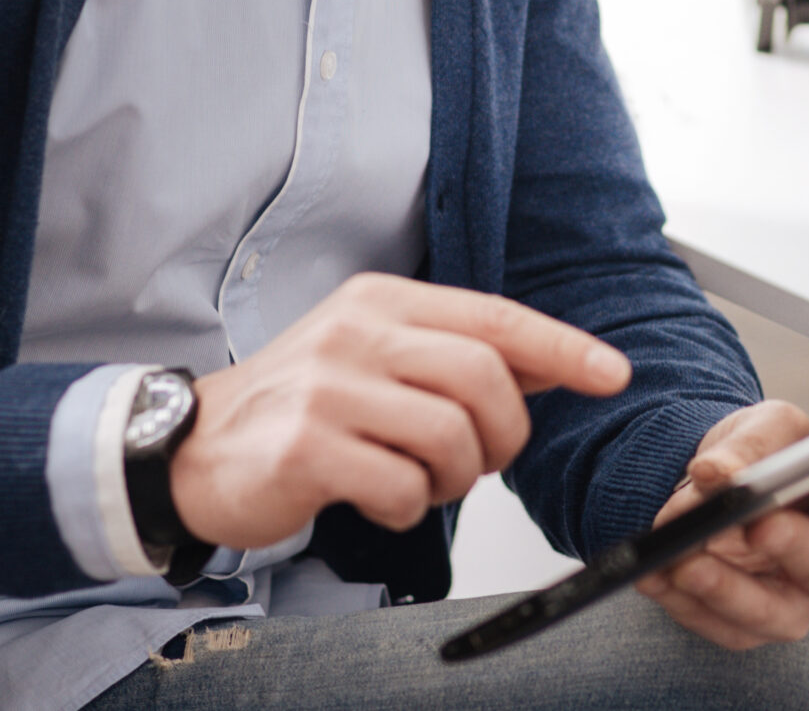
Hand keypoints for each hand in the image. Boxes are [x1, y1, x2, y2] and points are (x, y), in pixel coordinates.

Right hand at [169, 273, 630, 547]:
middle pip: (484, 378)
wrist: (196, 447)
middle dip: (503, 434)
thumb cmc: (301, 402)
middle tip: (480, 459)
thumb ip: (460, 355)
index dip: (563, 348)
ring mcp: (328, 388)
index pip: (495, 318)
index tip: (612, 373)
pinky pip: (399, 487)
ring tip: (421, 481)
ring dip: (454, 478)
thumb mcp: (379, 355)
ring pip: (450, 436)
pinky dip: (406, 507)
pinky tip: (381, 499)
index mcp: (384, 301)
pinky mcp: (306, 446)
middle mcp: (357, 333)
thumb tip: (557, 362)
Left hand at [637, 401, 808, 649]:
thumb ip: (754, 444)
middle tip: (762, 524)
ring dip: (724, 586)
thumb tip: (716, 474)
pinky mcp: (744, 629)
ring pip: (764, 611)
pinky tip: (654, 573)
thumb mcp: (769, 429)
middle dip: (792, 546)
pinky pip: (713, 622)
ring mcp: (792, 608)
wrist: (722, 487)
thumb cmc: (768, 458)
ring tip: (687, 560)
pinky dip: (680, 599)